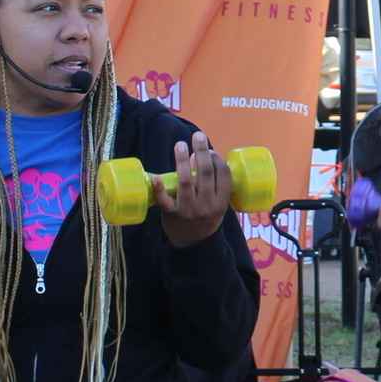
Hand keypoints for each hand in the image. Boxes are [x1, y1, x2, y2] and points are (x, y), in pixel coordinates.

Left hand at [154, 133, 231, 247]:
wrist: (193, 244)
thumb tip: (201, 153)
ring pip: (186, 181)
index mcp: (222, 202)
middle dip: (202, 151)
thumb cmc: (206, 218)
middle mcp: (207, 205)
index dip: (217, 160)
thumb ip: (214, 184)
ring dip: (183, 161)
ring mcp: (189, 210)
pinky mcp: (172, 214)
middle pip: (205, 173)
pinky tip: (156, 177)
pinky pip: (165, 200)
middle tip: (197, 136)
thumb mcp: (218, 204)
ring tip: (180, 145)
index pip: (224, 176)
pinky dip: (160, 188)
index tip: (211, 150)